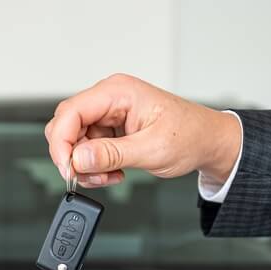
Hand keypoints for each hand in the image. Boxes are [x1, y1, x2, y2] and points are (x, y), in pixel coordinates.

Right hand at [45, 74, 241, 188]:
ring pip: (76, 140)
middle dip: (73, 156)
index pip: (71, 112)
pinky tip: (114, 172)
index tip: (68, 168)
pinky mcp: (113, 128)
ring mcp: (110, 113)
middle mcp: (110, 98)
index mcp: (118, 92)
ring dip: (86, 164)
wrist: (208, 142)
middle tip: (89, 176)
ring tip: (109, 176)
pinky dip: (96, 165)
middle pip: (67, 125)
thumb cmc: (190, 136)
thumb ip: (111, 154)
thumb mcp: (151, 150)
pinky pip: (90, 147)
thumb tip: (78, 159)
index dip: (62, 142)